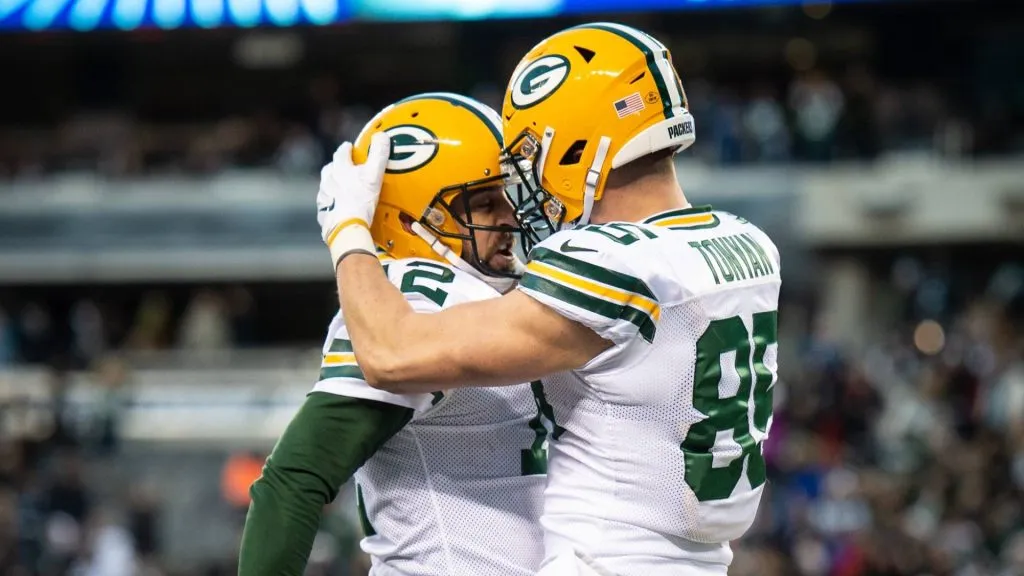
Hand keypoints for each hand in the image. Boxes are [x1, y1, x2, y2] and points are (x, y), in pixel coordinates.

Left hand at [317, 132, 390, 268]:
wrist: (347, 228)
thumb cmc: (360, 200)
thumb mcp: (374, 175)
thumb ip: (379, 154)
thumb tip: (382, 136)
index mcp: (339, 169)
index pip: (341, 153)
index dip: (346, 149)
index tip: (349, 147)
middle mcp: (327, 181)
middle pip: (329, 168)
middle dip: (337, 166)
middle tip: (345, 168)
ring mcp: (323, 198)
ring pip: (326, 187)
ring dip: (333, 185)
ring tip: (343, 189)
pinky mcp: (323, 214)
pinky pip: (326, 205)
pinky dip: (332, 204)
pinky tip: (339, 209)